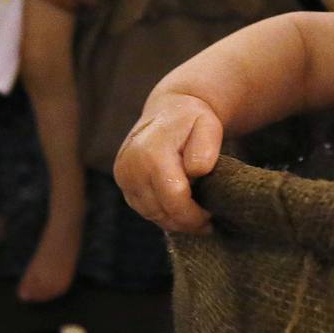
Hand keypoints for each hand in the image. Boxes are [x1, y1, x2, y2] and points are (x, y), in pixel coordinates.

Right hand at [114, 92, 222, 233]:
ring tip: (196, 216)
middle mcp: (131, 166)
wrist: (169, 110)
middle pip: (160, 211)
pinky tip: (180, 208)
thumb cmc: (193, 120)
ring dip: (175, 220)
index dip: (193, 214)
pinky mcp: (123, 183)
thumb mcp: (208, 125)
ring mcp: (124, 176)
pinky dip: (163, 213)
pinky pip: (144, 209)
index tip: (210, 214)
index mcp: (151, 153)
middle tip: (207, 222)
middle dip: (186, 222)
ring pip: (151, 214)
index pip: (174, 198)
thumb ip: (206, 147)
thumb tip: (196, 171)